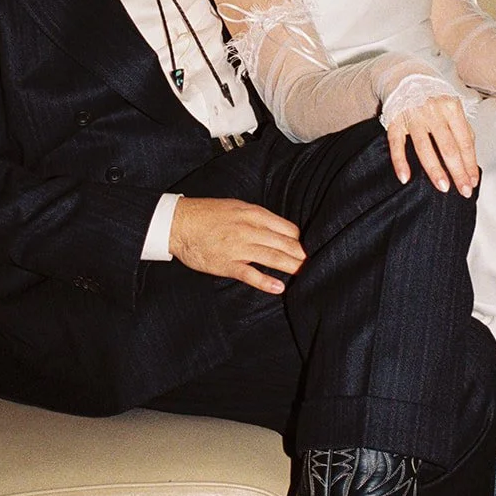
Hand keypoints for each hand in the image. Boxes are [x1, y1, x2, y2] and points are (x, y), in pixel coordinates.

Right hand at [169, 196, 305, 293]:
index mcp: (252, 214)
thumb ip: (256, 217)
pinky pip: (250, 274)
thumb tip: (277, 228)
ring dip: (292, 267)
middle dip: (302, 255)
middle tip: (317, 265)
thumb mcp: (236, 207)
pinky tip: (279, 287)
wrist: (178, 223)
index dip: (301, 240)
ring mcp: (238, 247)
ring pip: (273, 258)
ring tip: (306, 274)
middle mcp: (249, 229)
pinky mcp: (226, 264)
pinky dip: (266, 282)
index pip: (287, 228)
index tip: (308, 249)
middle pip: (285, 244)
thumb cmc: (206, 214)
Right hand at [386, 96, 479, 196]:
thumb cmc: (433, 97)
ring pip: (424, 147)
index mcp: (452, 108)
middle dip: (457, 171)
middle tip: (463, 190)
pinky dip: (399, 161)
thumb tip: (470, 161)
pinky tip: (404, 177)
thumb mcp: (452, 108)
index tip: (472, 182)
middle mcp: (433, 111)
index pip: (464, 141)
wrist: (406, 77)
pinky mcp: (394, 120)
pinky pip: (396, 144)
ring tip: (443, 187)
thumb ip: (462, 131)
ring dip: (434, 169)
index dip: (470, 164)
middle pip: (448, 147)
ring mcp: (412, 116)